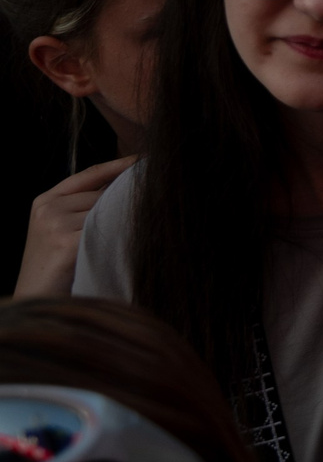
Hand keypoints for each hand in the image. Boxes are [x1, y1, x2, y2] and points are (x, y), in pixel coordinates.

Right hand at [14, 155, 133, 296]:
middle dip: (123, 205)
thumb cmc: (57, 268)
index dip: (120, 165)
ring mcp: (55, 224)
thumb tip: (128, 185)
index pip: (90, 174)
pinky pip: (107, 230)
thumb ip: (86, 206)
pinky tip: (120, 246)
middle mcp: (49, 208)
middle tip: (140, 215)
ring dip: (121, 224)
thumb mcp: (62, 229)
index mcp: (46, 200)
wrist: (37, 302)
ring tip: (118, 242)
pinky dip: (119, 236)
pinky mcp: (66, 243)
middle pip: (104, 194)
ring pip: (108, 212)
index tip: (146, 159)